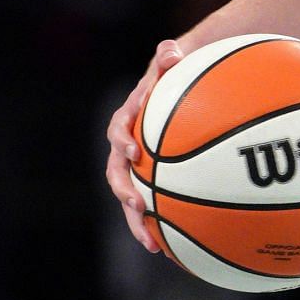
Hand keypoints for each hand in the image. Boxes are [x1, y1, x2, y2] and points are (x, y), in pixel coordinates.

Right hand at [103, 40, 184, 252]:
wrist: (182, 85)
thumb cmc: (177, 73)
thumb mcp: (173, 60)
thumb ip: (168, 55)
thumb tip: (171, 51)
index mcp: (130, 120)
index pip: (118, 131)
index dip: (122, 141)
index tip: (133, 152)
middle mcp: (129, 147)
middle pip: (118, 174)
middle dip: (125, 193)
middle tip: (138, 208)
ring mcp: (141, 167)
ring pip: (132, 198)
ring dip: (138, 223)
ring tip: (152, 245)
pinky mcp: (155, 181)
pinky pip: (157, 205)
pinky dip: (163, 226)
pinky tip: (178, 249)